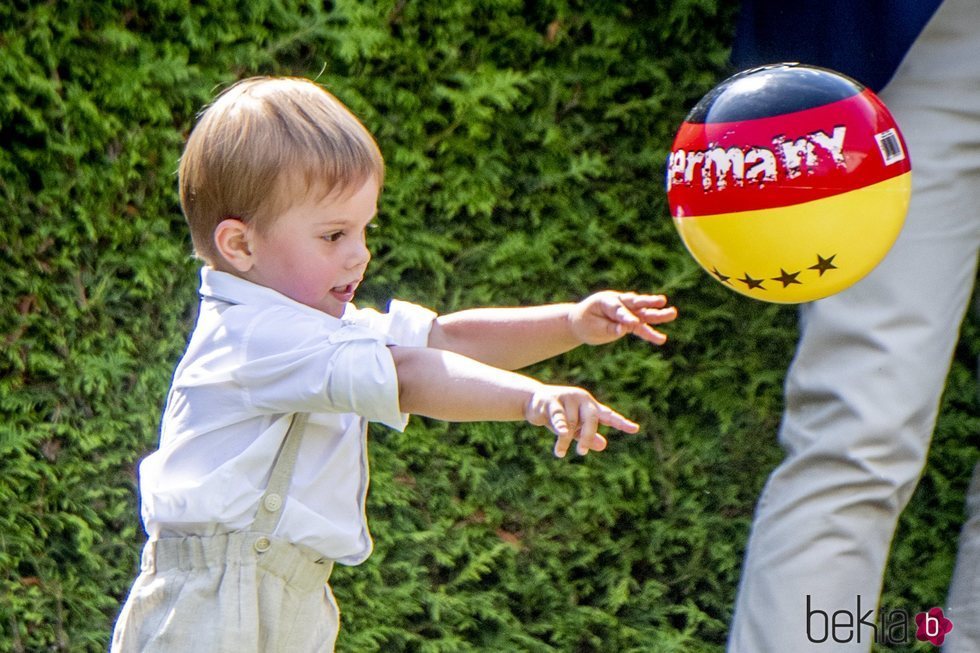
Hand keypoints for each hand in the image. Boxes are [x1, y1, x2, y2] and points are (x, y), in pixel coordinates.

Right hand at [524, 385, 639, 457]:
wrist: (532, 401)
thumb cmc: (556, 416)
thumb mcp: (573, 428)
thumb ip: (586, 436)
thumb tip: (603, 445)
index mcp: (590, 406)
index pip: (608, 415)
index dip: (621, 422)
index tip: (635, 429)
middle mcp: (582, 399)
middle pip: (591, 419)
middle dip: (587, 436)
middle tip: (581, 452)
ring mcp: (567, 397)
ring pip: (570, 422)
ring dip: (564, 439)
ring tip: (559, 453)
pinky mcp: (551, 399)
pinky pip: (558, 415)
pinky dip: (560, 425)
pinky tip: (563, 433)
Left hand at [569, 291, 676, 345]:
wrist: (581, 322)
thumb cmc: (585, 322)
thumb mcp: (593, 326)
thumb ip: (609, 327)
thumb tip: (624, 329)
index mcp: (606, 300)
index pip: (618, 308)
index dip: (625, 316)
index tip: (633, 324)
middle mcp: (619, 302)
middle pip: (635, 303)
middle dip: (649, 302)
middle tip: (662, 300)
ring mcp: (626, 311)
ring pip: (643, 313)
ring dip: (657, 314)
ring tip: (673, 313)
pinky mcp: (630, 322)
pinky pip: (641, 328)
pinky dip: (650, 334)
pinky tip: (662, 339)